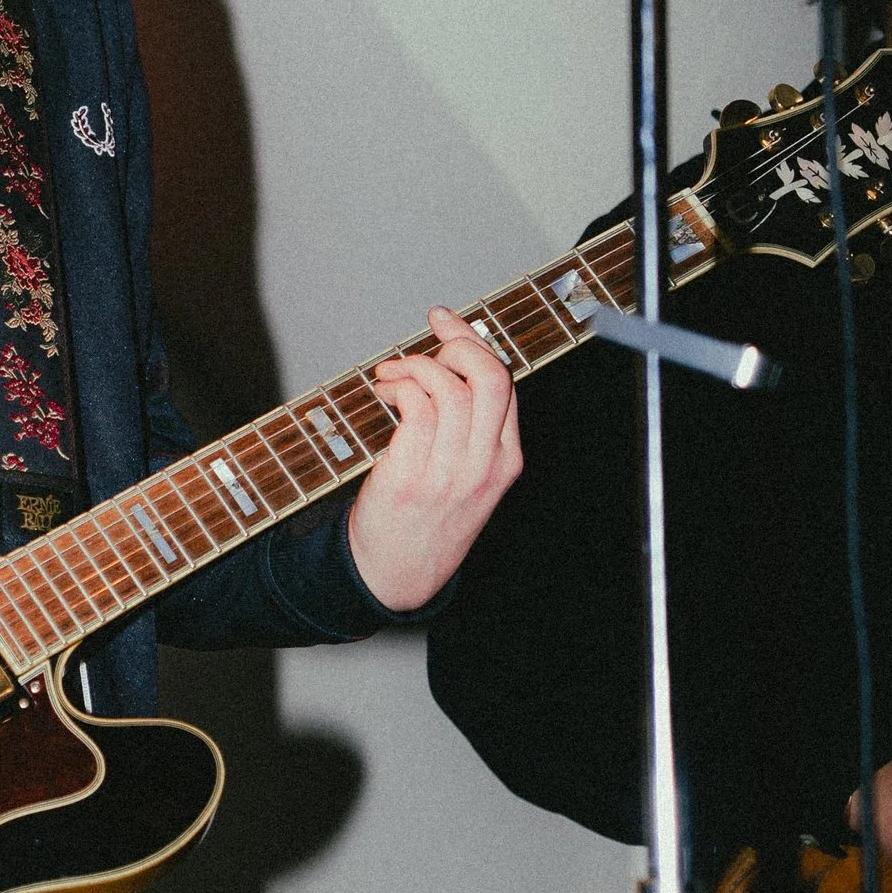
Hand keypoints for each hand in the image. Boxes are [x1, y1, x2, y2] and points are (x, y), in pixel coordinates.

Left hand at [345, 307, 522, 614]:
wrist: (398, 572)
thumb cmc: (428, 516)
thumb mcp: (469, 474)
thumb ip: (470, 426)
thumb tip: (447, 359)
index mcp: (506, 460)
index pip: (505, 383)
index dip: (472, 341)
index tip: (443, 320)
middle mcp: (485, 465)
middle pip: (489, 377)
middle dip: (455, 344)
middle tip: (424, 344)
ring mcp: (450, 473)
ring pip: (448, 388)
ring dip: (414, 365)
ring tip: (391, 375)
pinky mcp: (412, 477)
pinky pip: (415, 408)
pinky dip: (398, 386)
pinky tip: (385, 392)